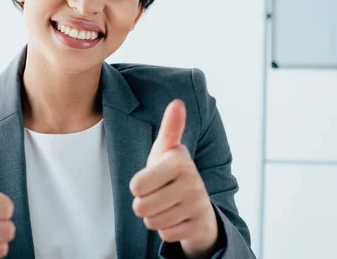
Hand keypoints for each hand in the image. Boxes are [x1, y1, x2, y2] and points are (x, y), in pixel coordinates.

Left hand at [129, 100, 218, 258]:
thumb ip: (170, 128)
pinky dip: (167, 229)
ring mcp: (198, 205)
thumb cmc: (172, 173)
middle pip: (142, 207)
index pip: (136, 186)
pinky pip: (165, 234)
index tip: (150, 180)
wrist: (198, 204)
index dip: (137, 186)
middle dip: (144, 204)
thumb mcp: (167, 150)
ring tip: (167, 205)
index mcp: (179, 161)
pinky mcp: (200, 226)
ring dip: (155, 217)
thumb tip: (178, 102)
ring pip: (152, 222)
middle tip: (157, 195)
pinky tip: (177, 218)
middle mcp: (193, 182)